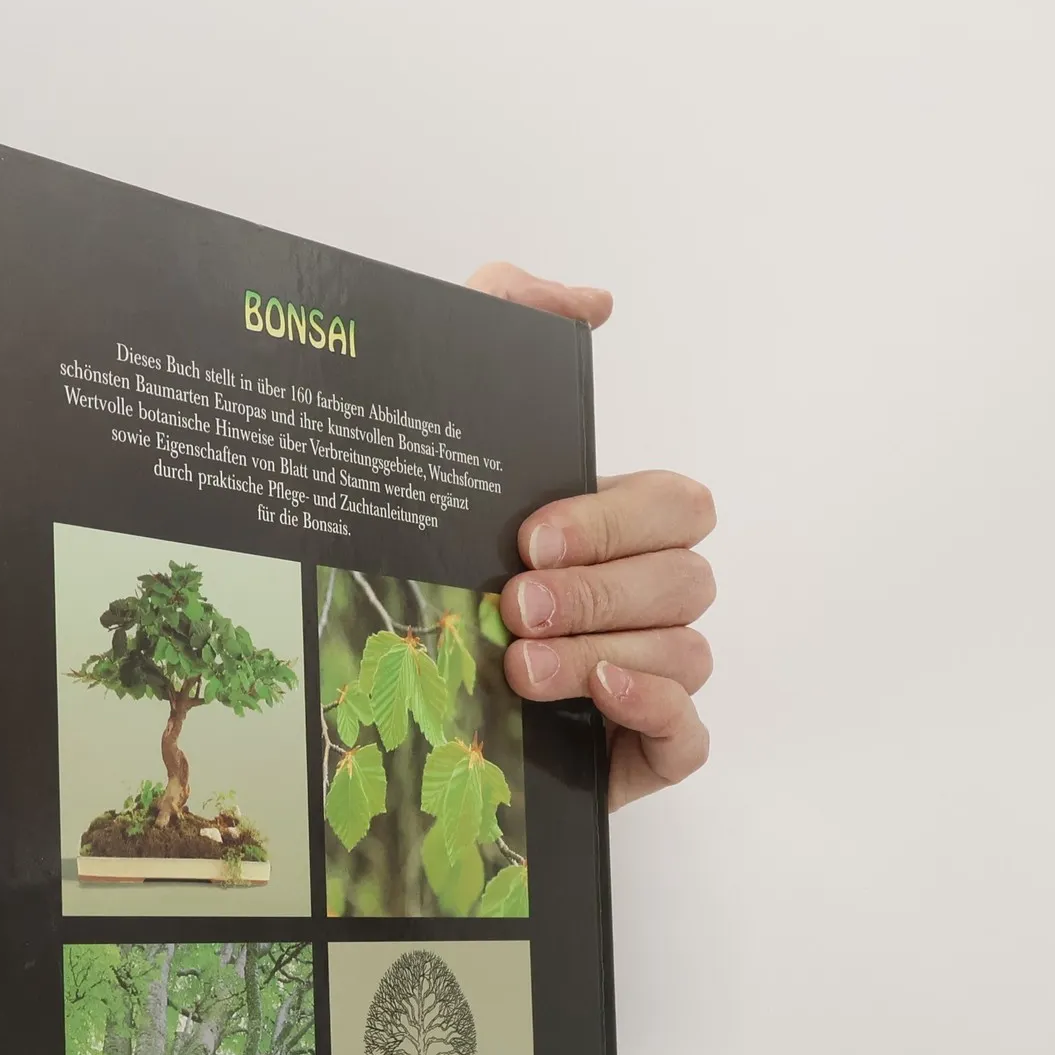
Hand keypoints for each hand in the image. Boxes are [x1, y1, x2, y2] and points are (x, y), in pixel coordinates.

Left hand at [467, 263, 716, 807]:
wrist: (363, 696)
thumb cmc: (414, 560)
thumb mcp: (438, 421)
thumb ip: (505, 318)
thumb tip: (593, 304)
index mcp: (614, 530)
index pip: (677, 504)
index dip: (616, 520)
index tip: (528, 537)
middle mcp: (640, 600)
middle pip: (686, 580)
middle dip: (600, 591)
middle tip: (513, 608)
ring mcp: (646, 677)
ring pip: (685, 652)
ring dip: (604, 652)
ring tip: (517, 665)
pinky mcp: (639, 751)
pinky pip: (690, 735)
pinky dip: (657, 710)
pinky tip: (598, 693)